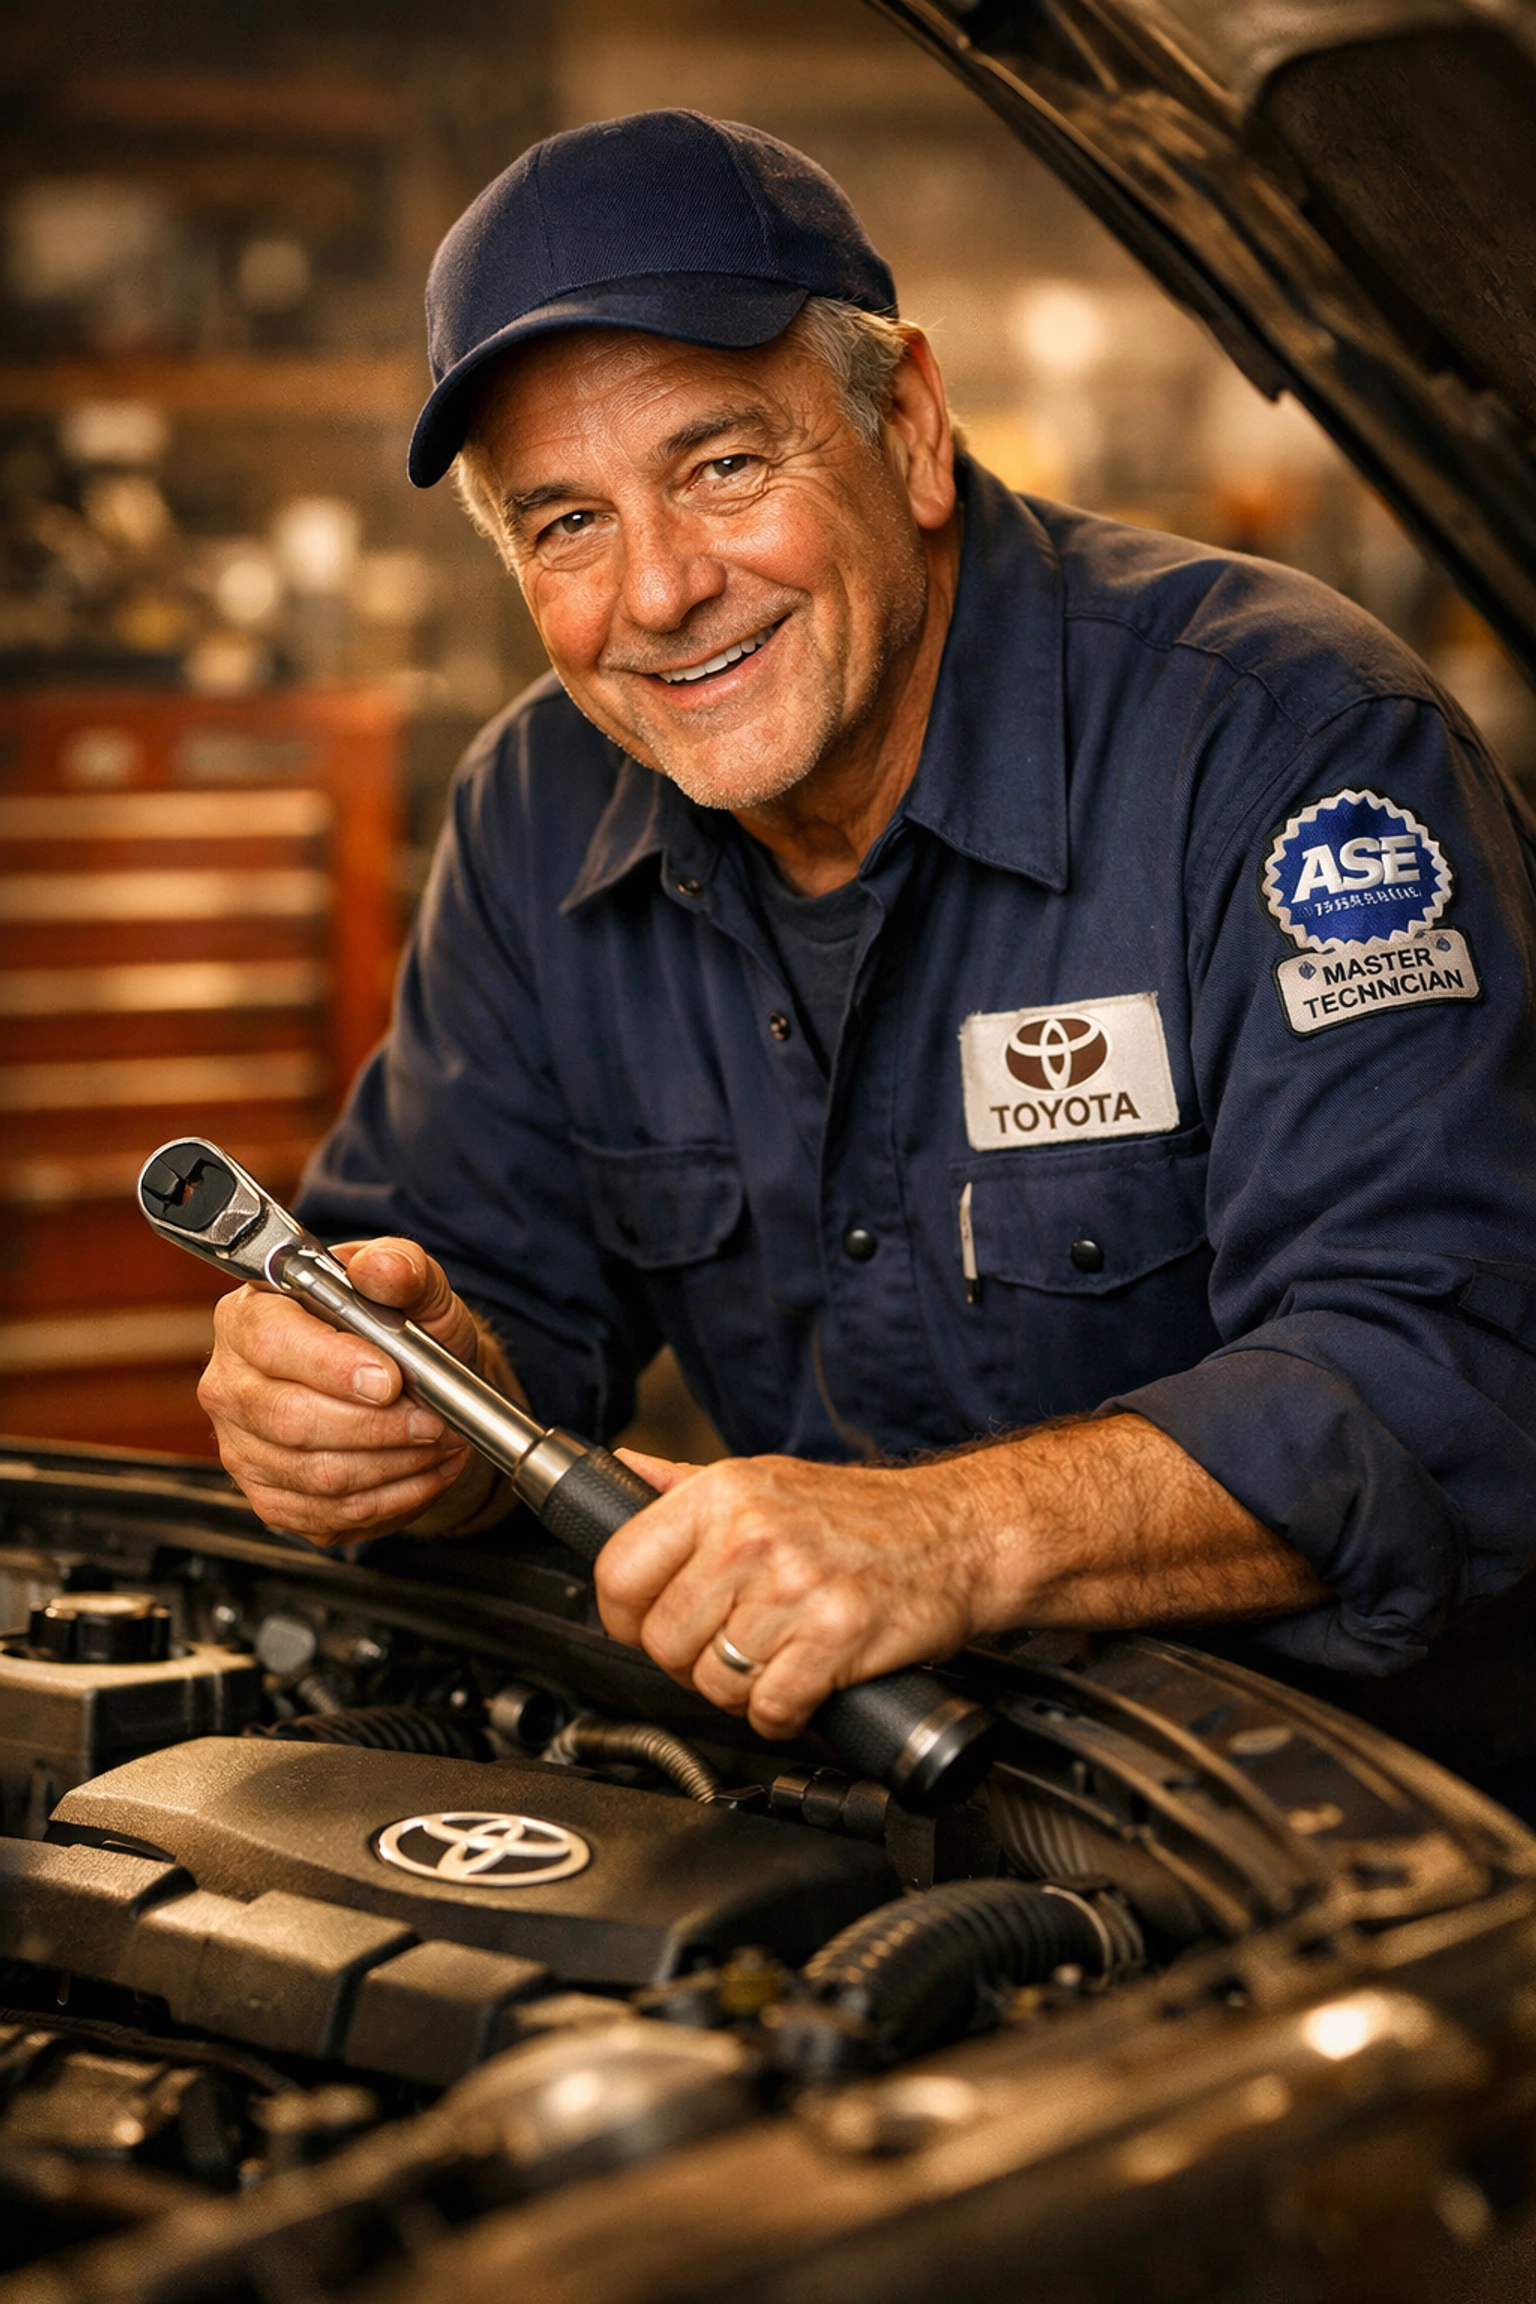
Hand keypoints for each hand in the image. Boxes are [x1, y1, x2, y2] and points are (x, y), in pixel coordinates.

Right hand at [199, 1238, 489, 1543]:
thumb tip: (383, 1268)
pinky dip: (390, 1500)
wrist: (410, 1387)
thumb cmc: (399, 1330)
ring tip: (440, 1445)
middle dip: (377, 1427)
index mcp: (250, 1316)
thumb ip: (402, 1269)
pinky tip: (423, 1474)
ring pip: (316, 1475)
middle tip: (434, 1422)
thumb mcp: (414, 1287)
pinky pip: (329, 1515)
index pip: (271, 1343)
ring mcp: (243, 1448)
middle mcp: (232, 1383)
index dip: (333, 1367)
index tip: (392, 1380)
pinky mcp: (270, 1498)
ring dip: (393, 1466)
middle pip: (290, 1420)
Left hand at [594, 1452, 994, 1737]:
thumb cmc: (865, 1514)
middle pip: (662, 1641)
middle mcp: (751, 1535)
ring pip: (714, 1682)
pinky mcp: (836, 1637)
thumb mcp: (765, 1477)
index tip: (645, 1626)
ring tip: (773, 1662)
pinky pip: (770, 1708)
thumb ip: (684, 1485)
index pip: (619, 1571)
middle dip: (689, 1662)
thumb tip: (619, 1471)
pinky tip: (802, 1688)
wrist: (960, 1534)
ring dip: (741, 1690)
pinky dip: (783, 1715)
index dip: (625, 1615)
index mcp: (722, 1493)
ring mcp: (794, 1588)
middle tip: (727, 1649)